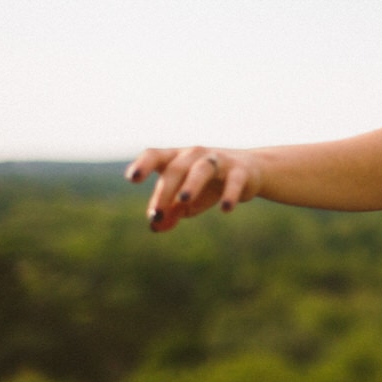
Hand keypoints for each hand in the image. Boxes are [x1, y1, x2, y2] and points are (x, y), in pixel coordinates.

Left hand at [125, 147, 262, 231]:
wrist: (249, 172)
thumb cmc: (207, 185)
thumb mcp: (185, 199)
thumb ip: (168, 211)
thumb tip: (155, 226)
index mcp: (176, 159)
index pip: (155, 155)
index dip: (143, 165)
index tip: (133, 178)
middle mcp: (196, 155)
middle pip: (176, 168)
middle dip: (165, 190)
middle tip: (157, 215)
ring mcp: (219, 161)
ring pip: (202, 168)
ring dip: (192, 183)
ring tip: (183, 200)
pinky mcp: (241, 172)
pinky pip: (234, 181)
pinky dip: (229, 193)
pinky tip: (225, 209)